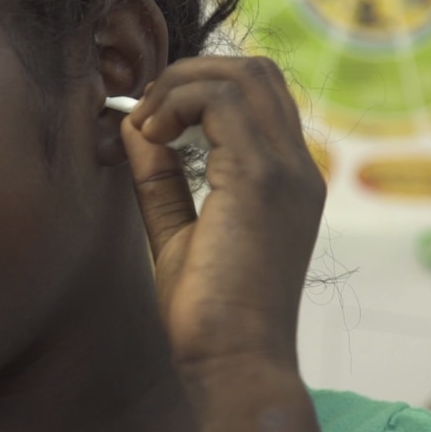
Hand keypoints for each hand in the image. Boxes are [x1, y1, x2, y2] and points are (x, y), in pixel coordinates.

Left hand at [122, 56, 325, 431]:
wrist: (229, 359)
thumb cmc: (206, 308)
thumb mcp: (176, 227)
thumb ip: (160, 174)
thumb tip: (134, 123)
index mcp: (286, 178)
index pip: (256, 95)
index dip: (198, 88)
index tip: (151, 118)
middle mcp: (296, 165)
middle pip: (254, 72)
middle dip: (190, 73)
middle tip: (147, 110)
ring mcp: (286, 168)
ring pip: (241, 75)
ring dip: (181, 85)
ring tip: (148, 123)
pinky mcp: (261, 178)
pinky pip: (222, 100)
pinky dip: (178, 102)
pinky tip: (153, 133)